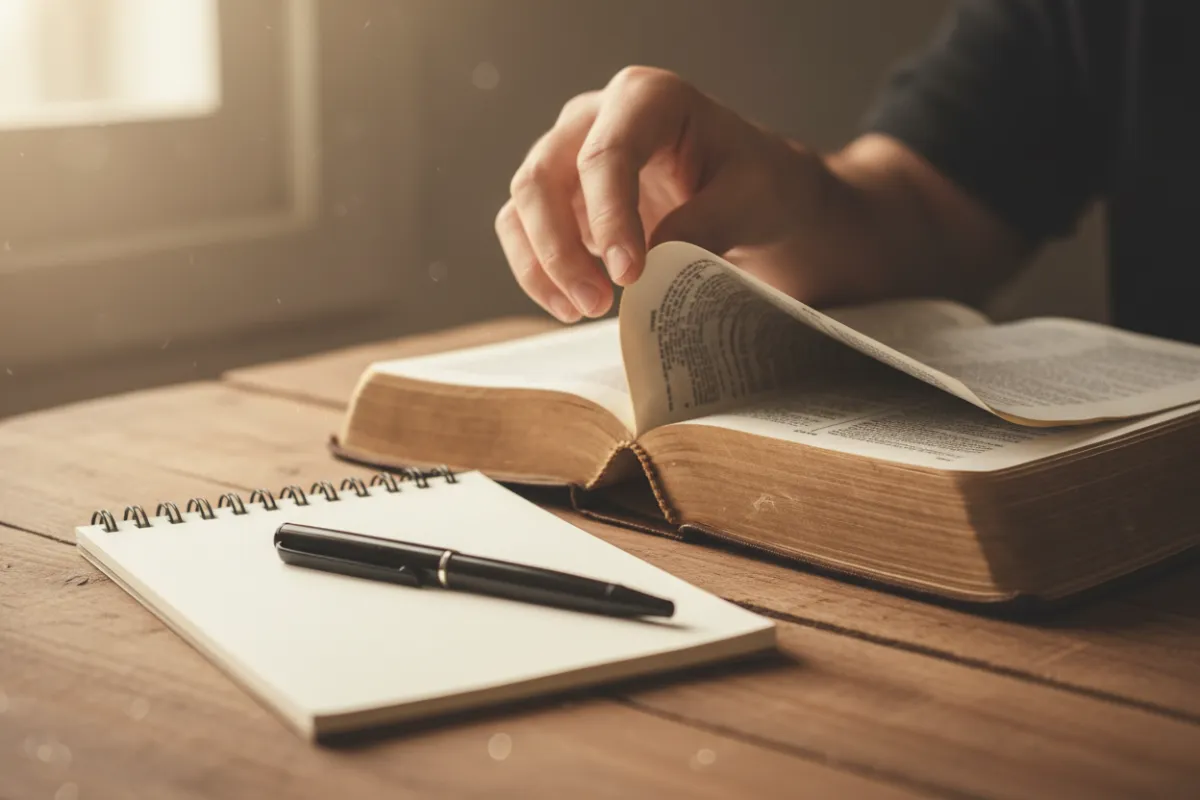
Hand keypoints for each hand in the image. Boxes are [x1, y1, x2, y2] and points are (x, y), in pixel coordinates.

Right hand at [495, 66, 845, 322]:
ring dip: (543, 264)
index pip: (607, 154)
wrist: (754, 201)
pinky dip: (536, 272)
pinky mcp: (559, 197)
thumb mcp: (752, 201)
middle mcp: (596, 117)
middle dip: (561, 247)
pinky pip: (521, 231)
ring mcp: (569, 154)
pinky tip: (568, 306)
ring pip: (523, 204)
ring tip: (584, 310)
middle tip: (598, 303)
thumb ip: (705, 224)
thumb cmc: (757, 187)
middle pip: (544, 174)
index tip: (627, 275)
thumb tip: (651, 261)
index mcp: (648, 99)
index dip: (609, 217)